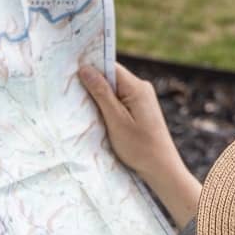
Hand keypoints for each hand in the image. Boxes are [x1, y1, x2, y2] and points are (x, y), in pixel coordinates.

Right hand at [78, 61, 200, 225]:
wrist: (162, 168)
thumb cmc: (139, 147)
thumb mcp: (116, 120)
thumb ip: (101, 93)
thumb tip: (85, 69)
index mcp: (137, 87)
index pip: (110, 66)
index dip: (91, 68)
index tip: (72, 74)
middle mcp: (142, 88)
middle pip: (111, 77)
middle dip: (94, 84)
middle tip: (75, 94)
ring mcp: (143, 99)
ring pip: (115, 90)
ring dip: (100, 98)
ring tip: (87, 109)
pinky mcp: (141, 109)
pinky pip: (121, 100)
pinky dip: (109, 106)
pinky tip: (101, 117)